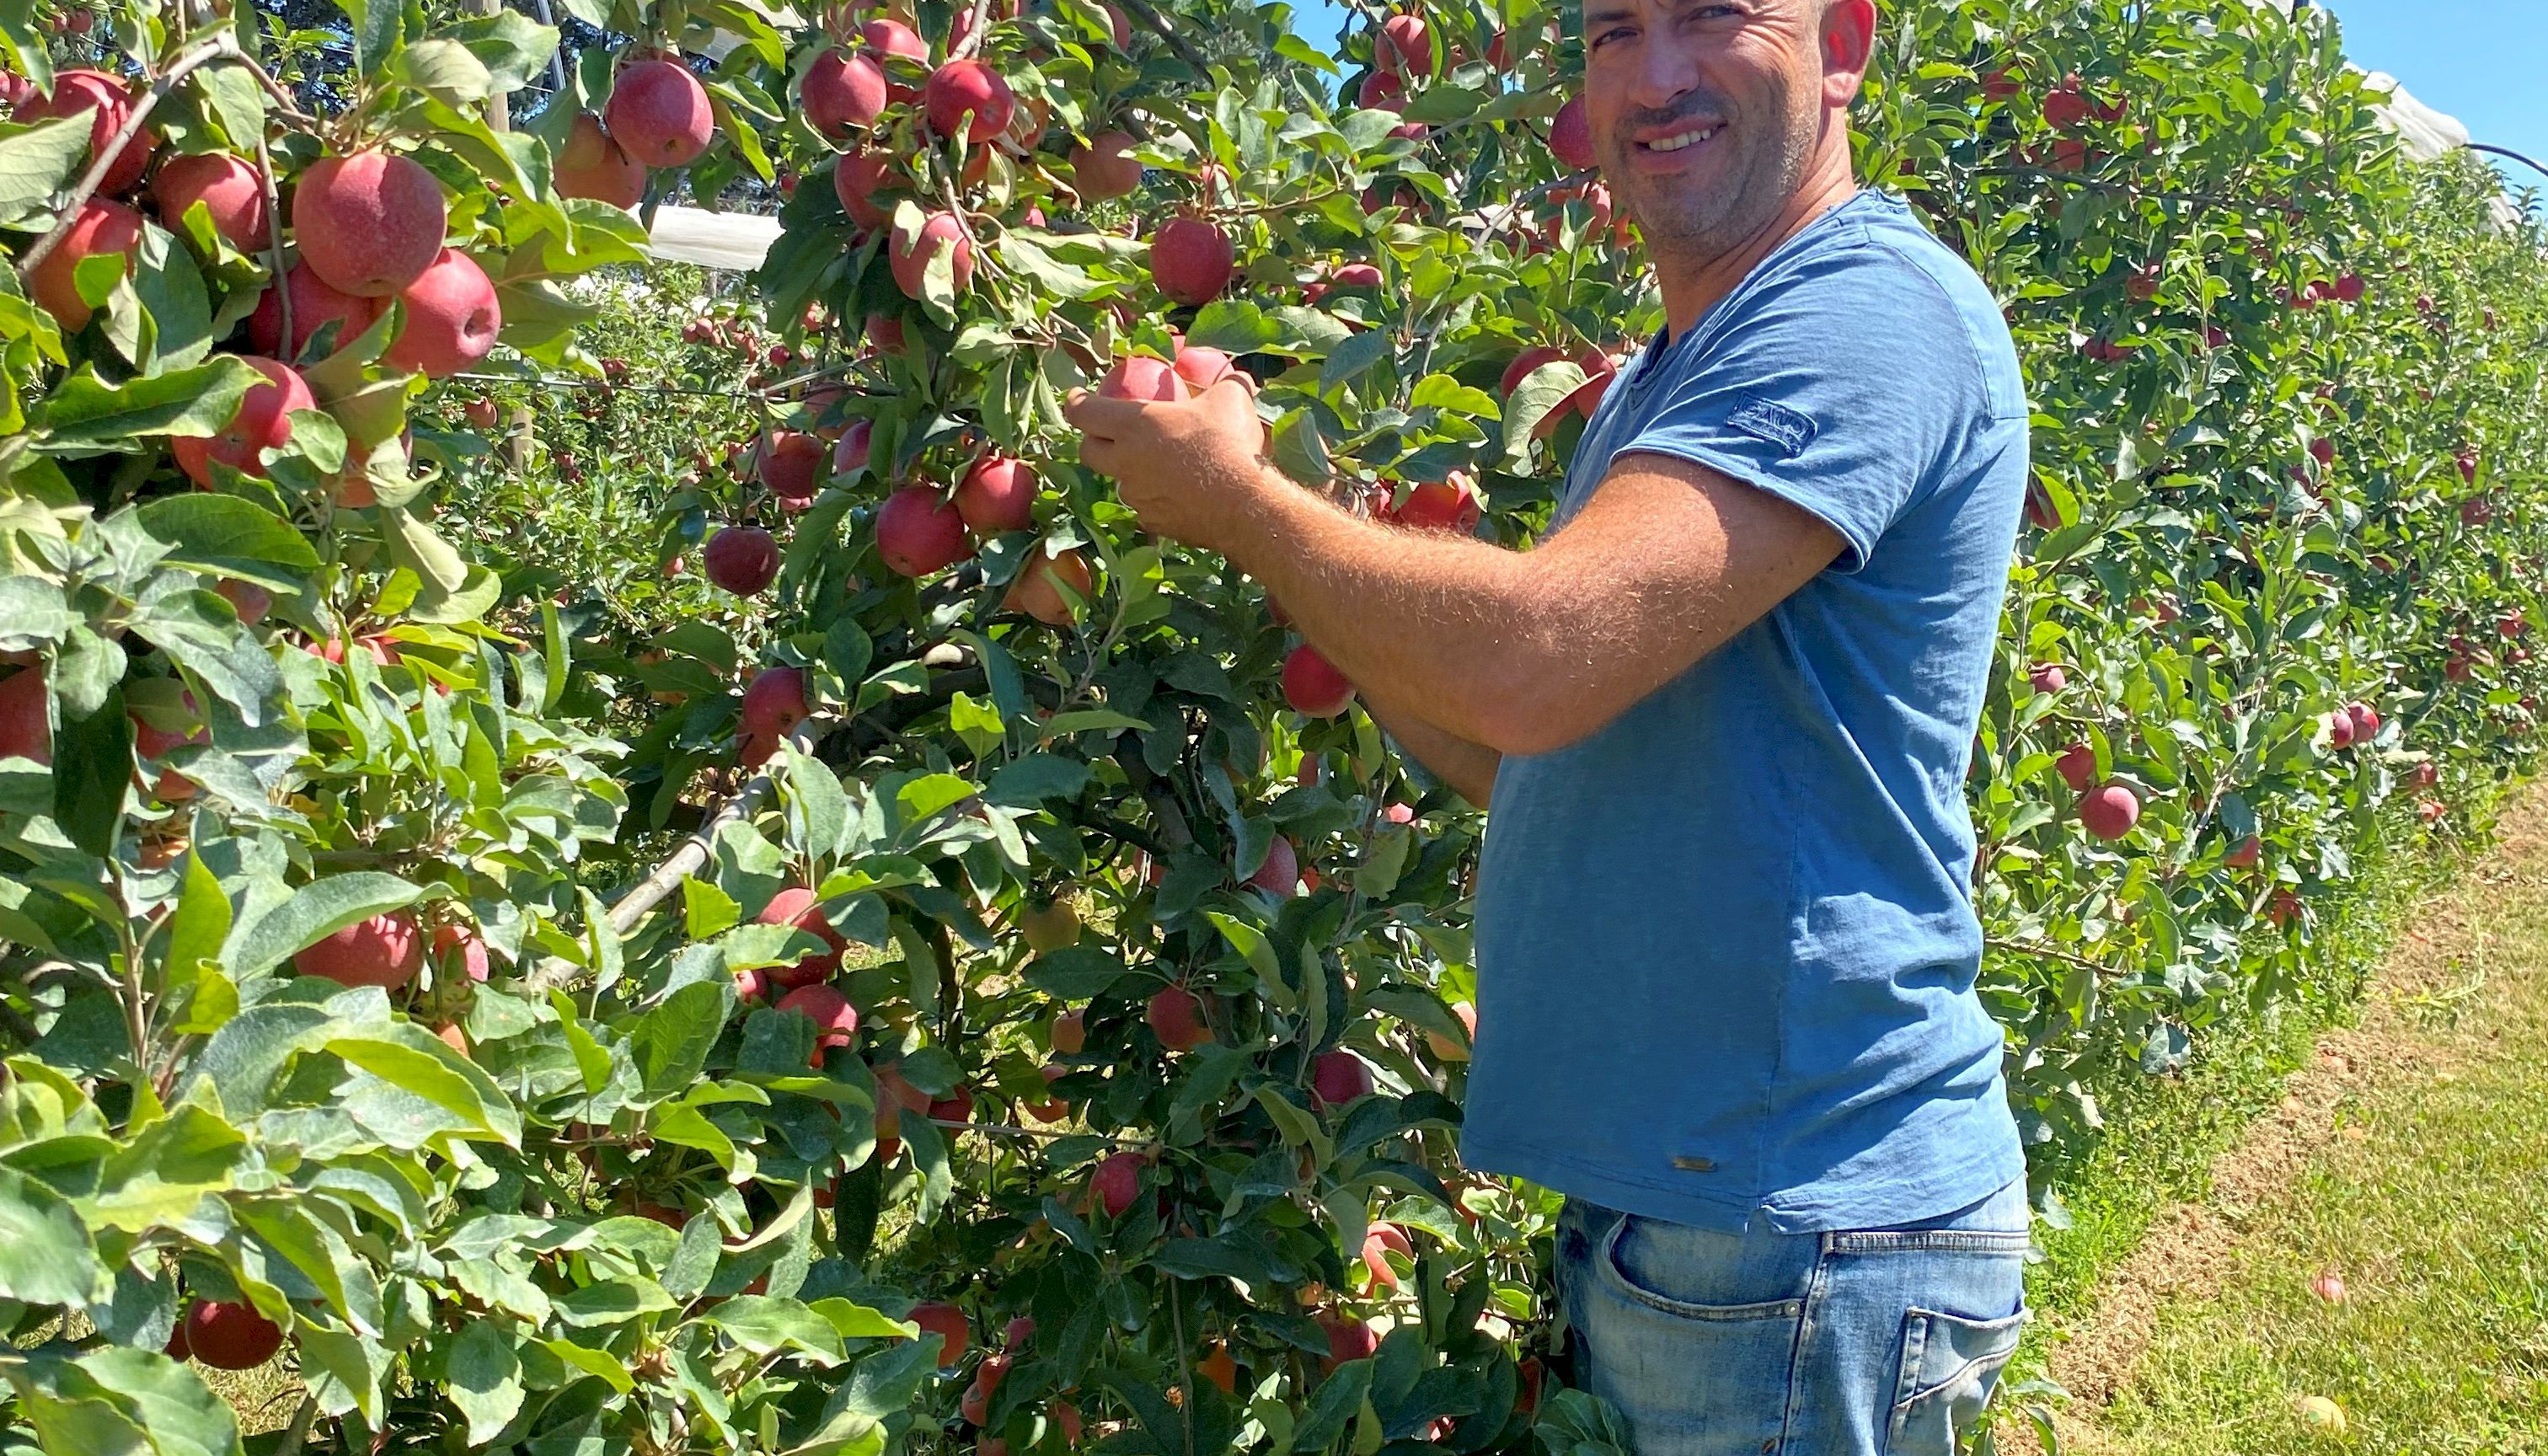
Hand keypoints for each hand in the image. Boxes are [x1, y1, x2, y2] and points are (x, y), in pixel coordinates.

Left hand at [1065, 375, 1278, 554]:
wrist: (1246, 506)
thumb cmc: (1230, 445)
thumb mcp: (1231, 399)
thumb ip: (1227, 383)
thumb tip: (1237, 375)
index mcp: (1134, 424)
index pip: (1084, 412)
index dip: (1076, 402)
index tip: (1077, 398)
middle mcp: (1125, 461)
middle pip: (1089, 452)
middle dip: (1093, 441)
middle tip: (1109, 435)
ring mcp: (1136, 496)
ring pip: (1121, 482)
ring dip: (1131, 472)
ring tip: (1157, 466)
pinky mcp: (1152, 522)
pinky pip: (1146, 507)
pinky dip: (1156, 498)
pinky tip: (1178, 494)